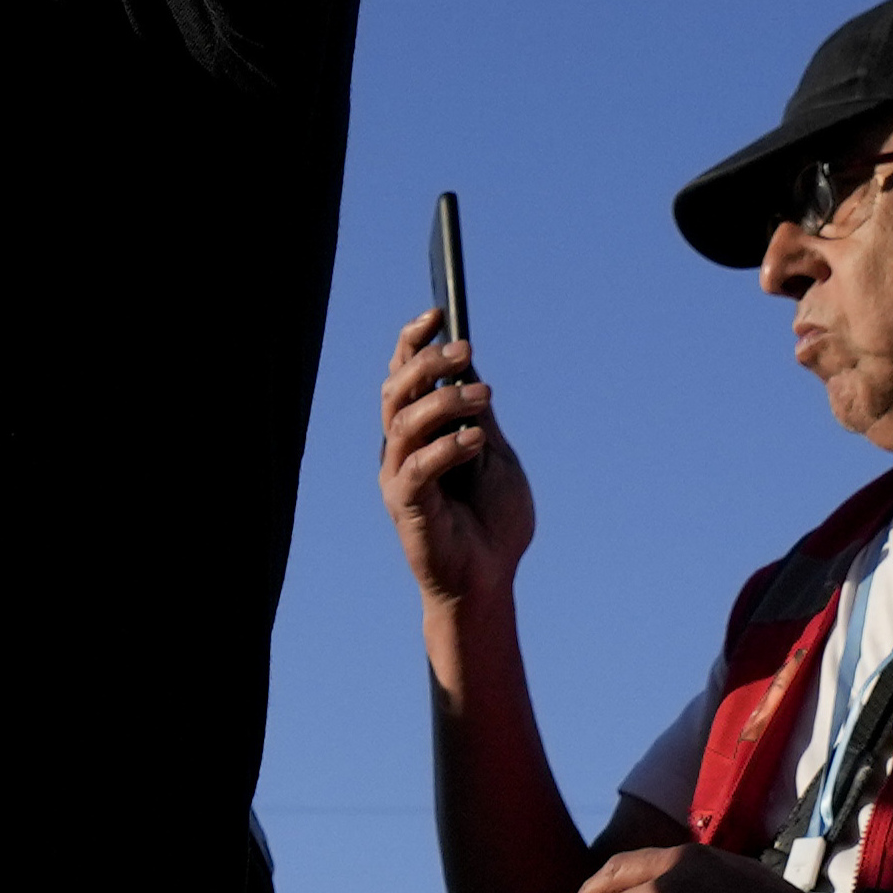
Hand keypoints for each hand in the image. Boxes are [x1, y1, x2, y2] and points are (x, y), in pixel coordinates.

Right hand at [372, 309, 530, 615]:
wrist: (491, 579)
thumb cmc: (493, 520)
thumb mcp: (495, 454)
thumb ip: (476, 416)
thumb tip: (467, 366)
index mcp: (420, 432)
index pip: (404, 376)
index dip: (413, 342)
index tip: (438, 312)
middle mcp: (400, 448)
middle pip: (397, 391)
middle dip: (428, 363)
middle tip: (466, 349)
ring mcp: (399, 475)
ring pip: (403, 422)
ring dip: (442, 402)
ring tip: (483, 396)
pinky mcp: (405, 506)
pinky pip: (416, 467)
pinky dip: (446, 448)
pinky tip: (476, 440)